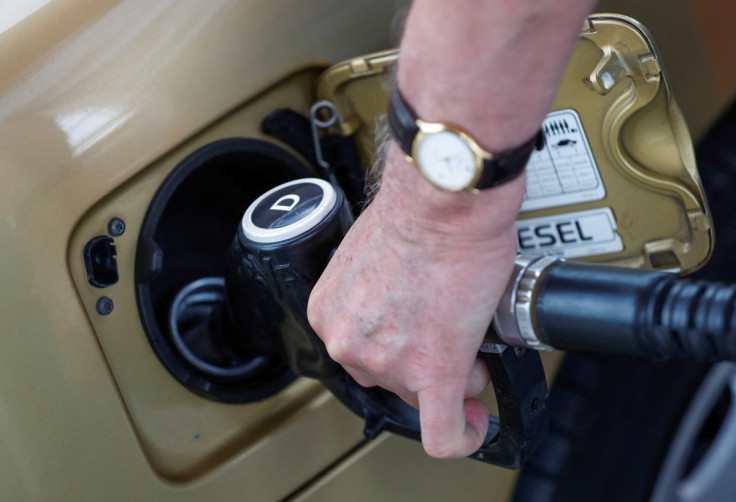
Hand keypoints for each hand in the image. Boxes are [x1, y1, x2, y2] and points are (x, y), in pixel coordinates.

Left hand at [308, 145, 525, 457]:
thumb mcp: (372, 256)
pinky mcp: (432, 372)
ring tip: (469, 341)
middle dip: (424, 362)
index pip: (362, 354)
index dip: (396, 350)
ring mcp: (388, 361)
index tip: (413, 348)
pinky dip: (461, 435)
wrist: (445, 199)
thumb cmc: (418, 211)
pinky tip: (472, 426)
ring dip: (452, 377)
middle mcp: (350, 340)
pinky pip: (444, 433)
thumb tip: (405, 306)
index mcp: (332, 311)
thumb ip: (377, 294)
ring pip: (423, 397)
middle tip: (449, 334)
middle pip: (390, 378)